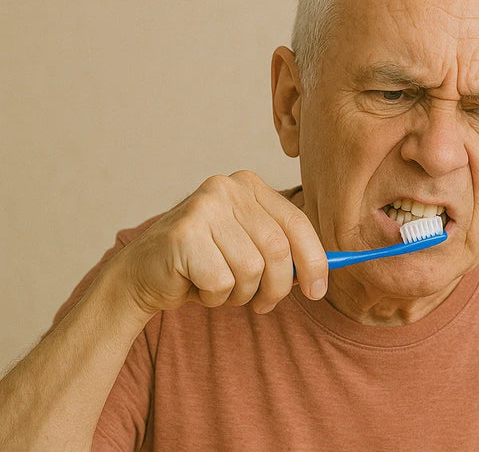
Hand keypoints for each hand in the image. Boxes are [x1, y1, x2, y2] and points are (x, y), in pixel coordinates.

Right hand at [108, 170, 327, 314]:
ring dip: (240, 293)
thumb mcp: (250, 249)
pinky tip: (196, 286)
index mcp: (250, 185)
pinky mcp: (183, 235)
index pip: (297, 223)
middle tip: (264, 304)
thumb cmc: (205, 264)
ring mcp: (203, 208)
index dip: (315, 261)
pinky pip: (222, 283)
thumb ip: (285, 251)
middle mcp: (228, 188)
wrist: (143, 274)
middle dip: (277, 287)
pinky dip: (214, 297)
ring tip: (220, 287)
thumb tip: (323, 272)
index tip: (318, 291)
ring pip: (251, 270)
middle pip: (278, 250)